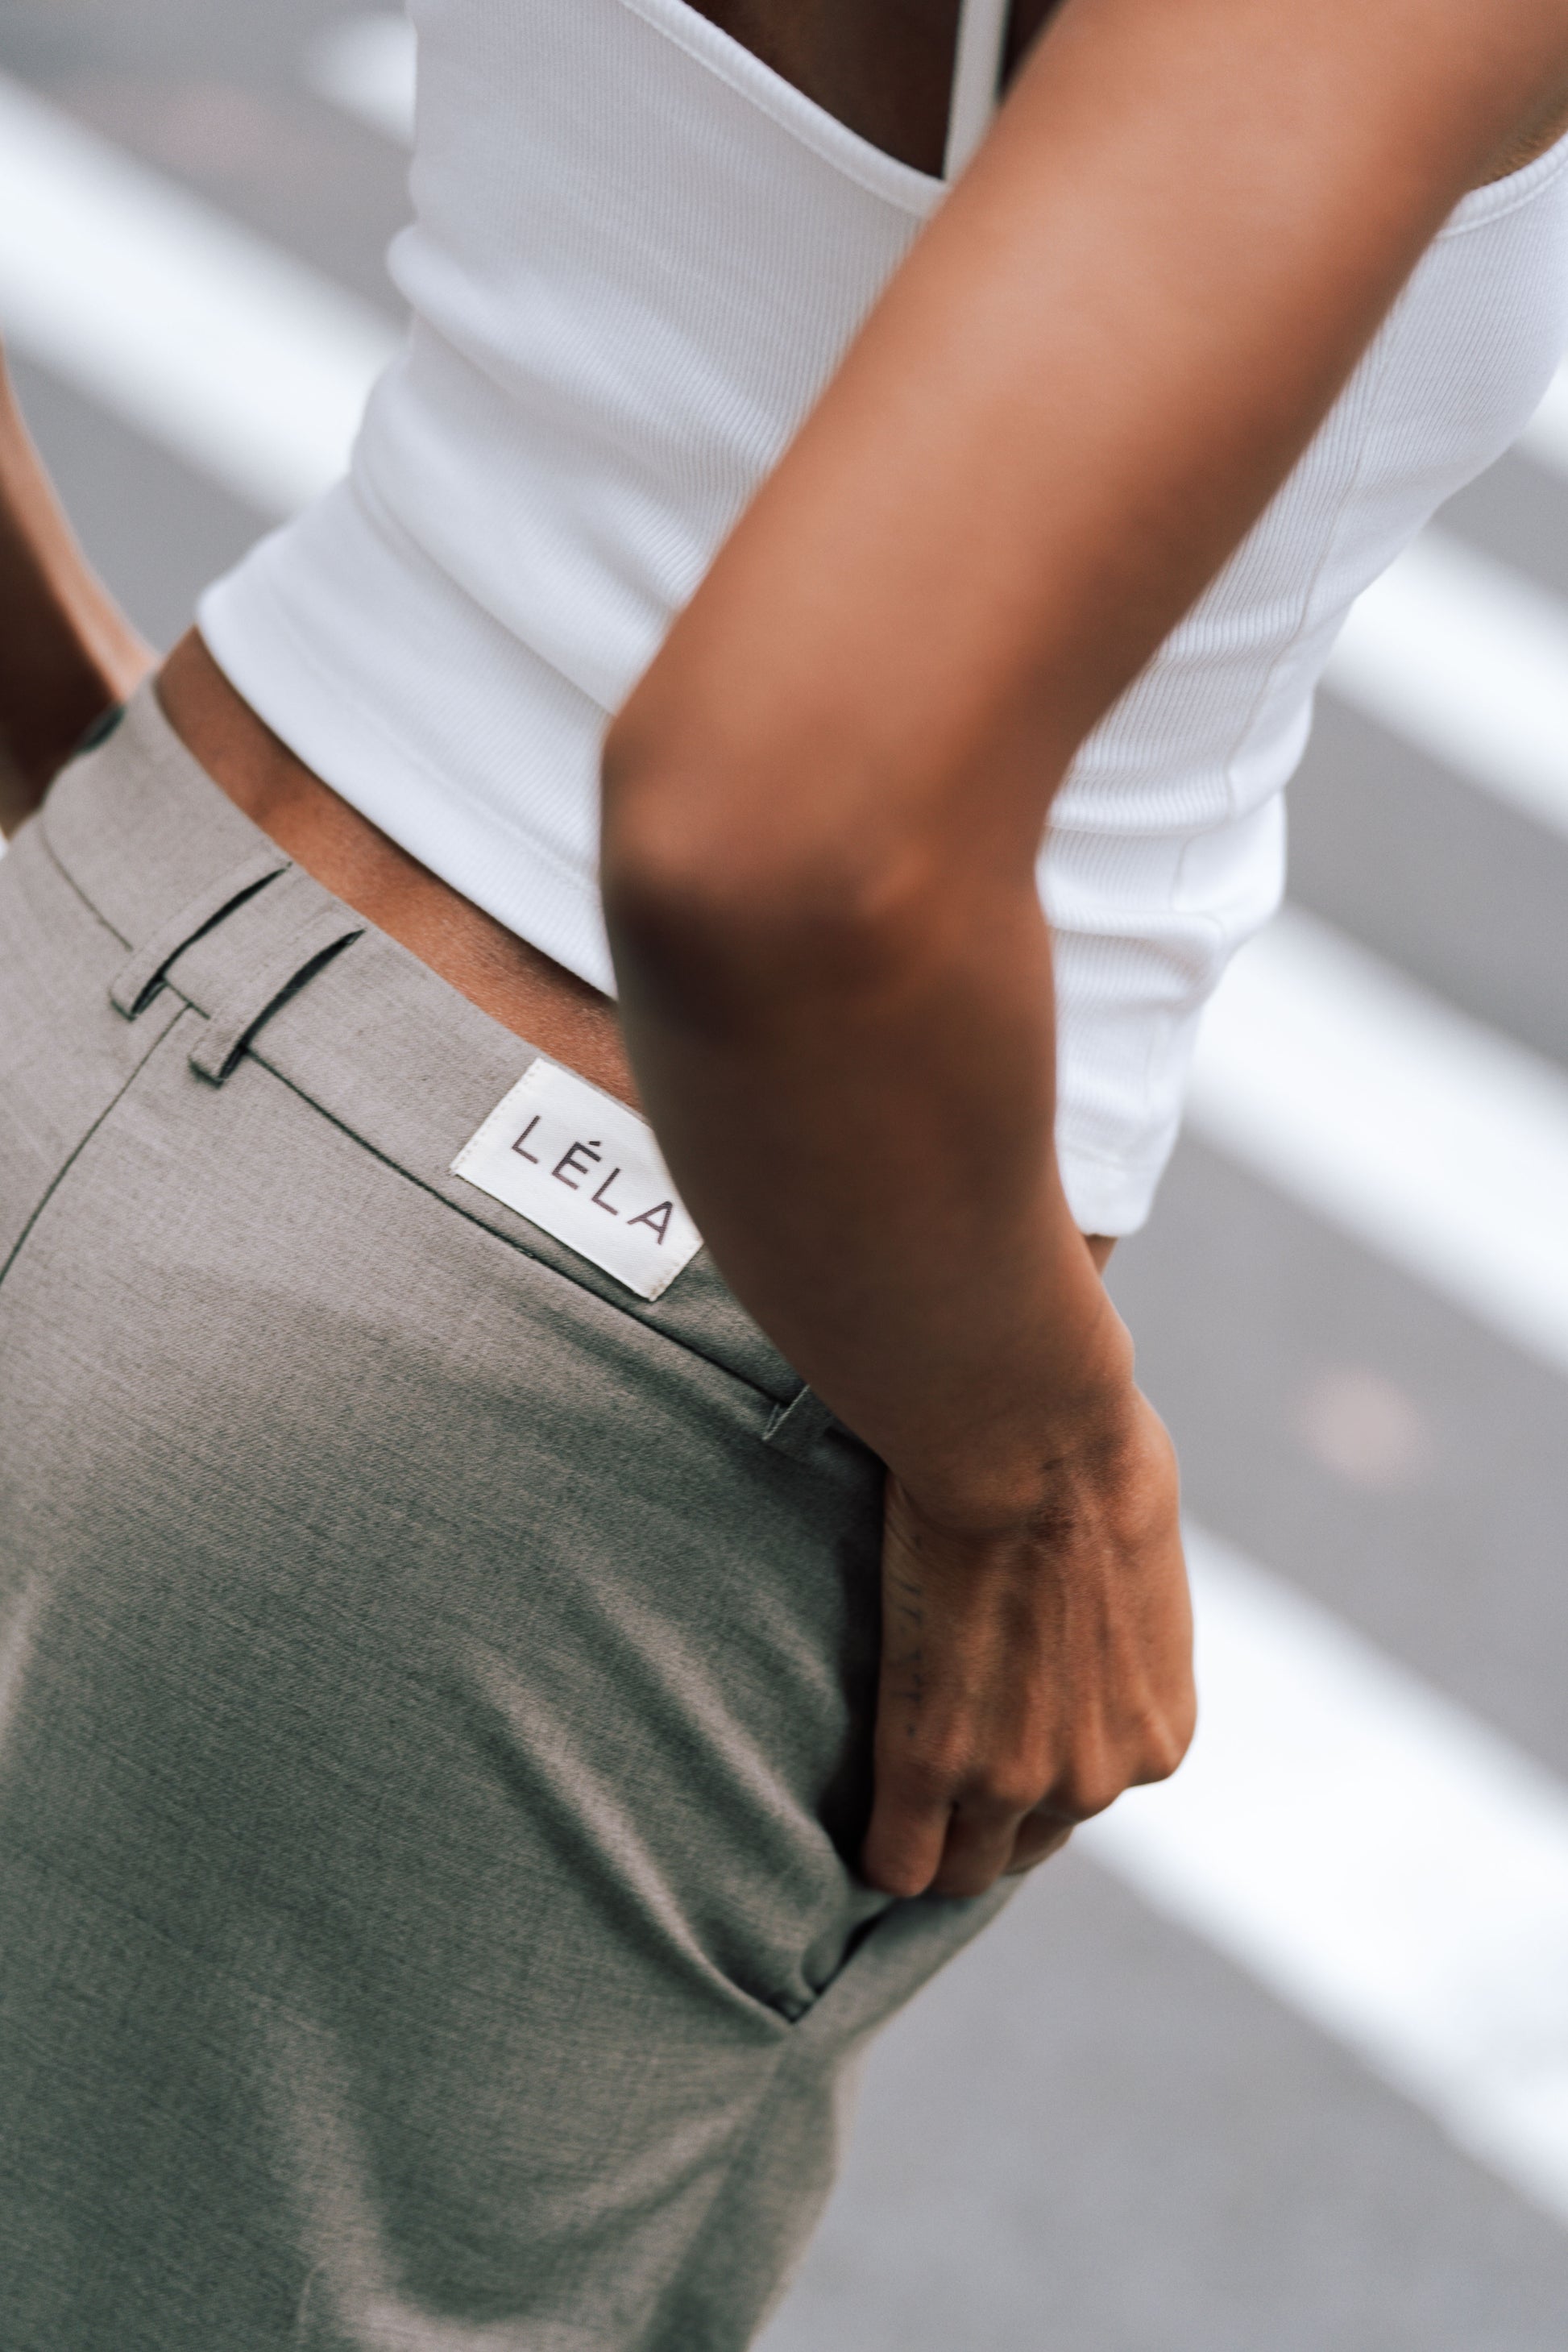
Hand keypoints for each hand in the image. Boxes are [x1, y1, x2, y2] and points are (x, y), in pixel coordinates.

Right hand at [862, 1383, 1193, 1899]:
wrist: (1033, 1443)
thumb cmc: (1093, 1463)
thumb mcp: (1143, 1570)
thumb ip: (1118, 1632)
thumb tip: (1083, 1618)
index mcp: (1158, 1738)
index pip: (1084, 1805)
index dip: (1030, 1770)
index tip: (990, 1735)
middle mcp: (1096, 1780)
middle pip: (1022, 1848)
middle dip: (981, 1817)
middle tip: (933, 1766)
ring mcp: (1013, 1781)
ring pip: (959, 1870)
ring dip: (930, 1837)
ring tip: (892, 1796)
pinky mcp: (929, 1761)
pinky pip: (897, 1859)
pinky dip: (878, 1847)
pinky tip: (862, 1822)